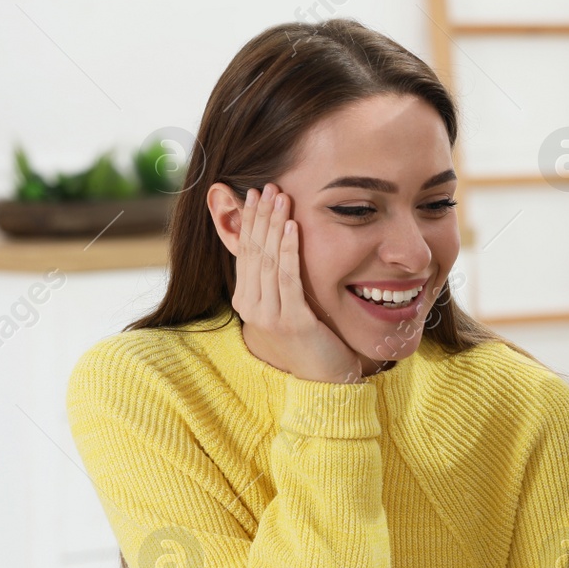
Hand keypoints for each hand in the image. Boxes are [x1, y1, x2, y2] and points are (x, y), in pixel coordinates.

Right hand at [231, 183, 361, 383]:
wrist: (323, 381)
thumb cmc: (311, 342)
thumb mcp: (289, 307)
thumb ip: (280, 282)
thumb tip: (279, 248)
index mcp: (246, 301)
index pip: (245, 252)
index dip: (249, 222)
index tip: (255, 194)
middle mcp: (250, 307)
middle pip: (254, 251)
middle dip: (260, 216)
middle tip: (266, 186)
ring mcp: (268, 315)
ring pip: (269, 260)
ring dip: (275, 225)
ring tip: (280, 197)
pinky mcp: (291, 321)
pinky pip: (288, 278)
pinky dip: (290, 249)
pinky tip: (294, 227)